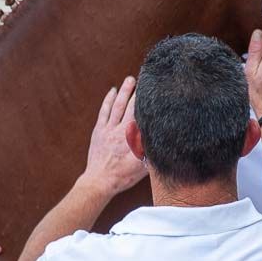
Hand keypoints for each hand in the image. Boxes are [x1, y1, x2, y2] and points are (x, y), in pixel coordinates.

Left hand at [80, 76, 146, 195]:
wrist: (99, 182)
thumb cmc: (122, 176)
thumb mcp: (142, 167)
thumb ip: (151, 150)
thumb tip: (162, 138)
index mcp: (131, 138)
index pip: (142, 115)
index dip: (149, 102)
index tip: (156, 91)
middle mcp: (120, 130)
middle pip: (131, 106)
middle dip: (138, 92)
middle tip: (145, 78)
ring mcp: (108, 129)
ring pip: (117, 106)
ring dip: (124, 91)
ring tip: (130, 79)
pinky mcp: (99, 131)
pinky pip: (104, 111)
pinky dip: (108, 100)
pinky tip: (113, 91)